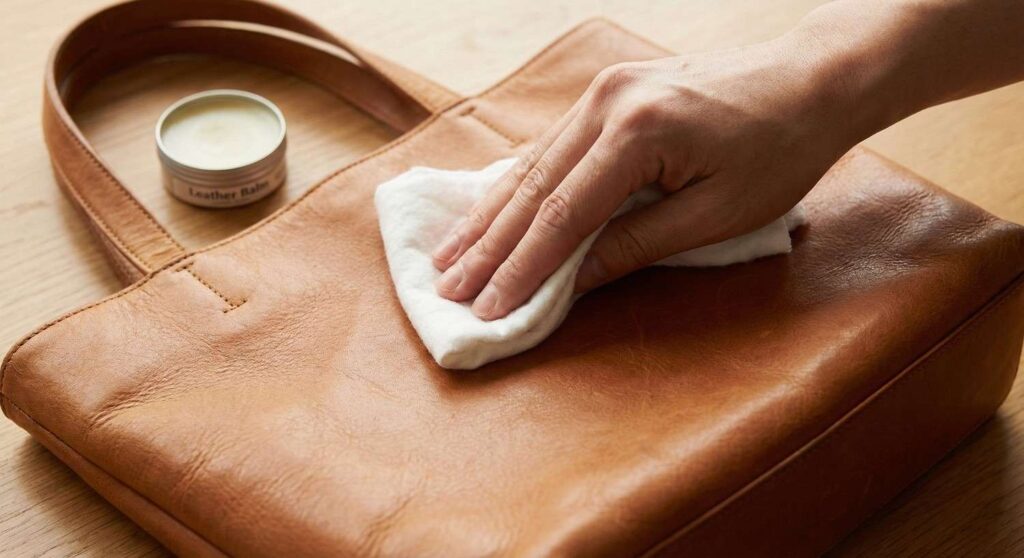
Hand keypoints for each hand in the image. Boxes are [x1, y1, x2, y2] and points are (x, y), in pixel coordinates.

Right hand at [432, 36, 857, 320]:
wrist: (812, 80)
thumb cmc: (779, 151)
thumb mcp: (715, 214)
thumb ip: (636, 246)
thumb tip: (572, 282)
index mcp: (637, 132)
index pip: (562, 215)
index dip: (521, 268)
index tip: (487, 309)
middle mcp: (606, 102)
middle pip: (532, 187)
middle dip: (488, 246)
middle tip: (447, 289)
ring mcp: (603, 92)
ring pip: (531, 164)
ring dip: (490, 214)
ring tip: (449, 255)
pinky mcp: (608, 94)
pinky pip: (550, 147)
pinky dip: (518, 186)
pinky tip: (488, 211)